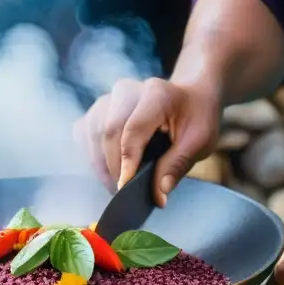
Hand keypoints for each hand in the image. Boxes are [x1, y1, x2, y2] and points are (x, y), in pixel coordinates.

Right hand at [73, 77, 221, 205]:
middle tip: (125, 193)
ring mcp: (110, 98)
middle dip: (113, 166)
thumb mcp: (199, 142)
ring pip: (92, 132)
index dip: (126, 161)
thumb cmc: (196, 119)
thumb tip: (158, 195)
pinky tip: (106, 170)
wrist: (190, 98)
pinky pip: (84, 132)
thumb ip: (177, 166)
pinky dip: (91, 154)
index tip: (124, 188)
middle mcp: (128, 90)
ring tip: (117, 185)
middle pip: (108, 130)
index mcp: (157, 94)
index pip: (133, 129)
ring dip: (100, 164)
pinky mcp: (99, 109)